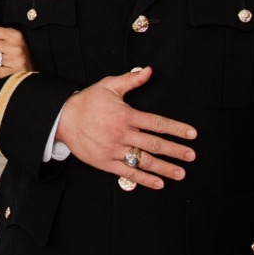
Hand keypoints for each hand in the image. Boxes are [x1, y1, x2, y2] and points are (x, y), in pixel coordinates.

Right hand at [56, 66, 196, 189]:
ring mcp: (114, 150)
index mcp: (126, 115)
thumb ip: (131, 80)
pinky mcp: (105, 162)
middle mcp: (122, 134)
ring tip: (180, 173)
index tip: (191, 134)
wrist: (62, 118)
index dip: (176, 129)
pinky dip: (144, 179)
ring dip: (164, 168)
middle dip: (176, 151)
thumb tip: (149, 71)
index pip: (157, 123)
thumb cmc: (87, 101)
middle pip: (155, 144)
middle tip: (191, 156)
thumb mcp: (108, 86)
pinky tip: (158, 183)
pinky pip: (128, 172)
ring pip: (144, 161)